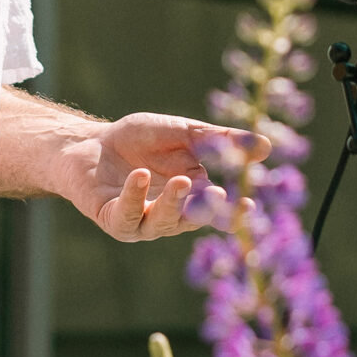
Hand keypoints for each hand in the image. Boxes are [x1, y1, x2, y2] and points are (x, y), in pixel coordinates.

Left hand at [52, 113, 264, 241]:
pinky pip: (128, 215)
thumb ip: (220, 141)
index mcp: (192, 196)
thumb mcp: (185, 134)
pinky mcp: (114, 220)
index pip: (219, 211)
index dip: (233, 212)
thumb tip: (266, 146)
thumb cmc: (139, 140)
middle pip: (193, 220)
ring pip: (163, 222)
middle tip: (215, 194)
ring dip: (173, 204)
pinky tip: (140, 176)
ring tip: (180, 181)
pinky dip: (135, 197)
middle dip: (204, 210)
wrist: (91, 142)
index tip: (248, 204)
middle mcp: (171, 215)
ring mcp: (142, 221)